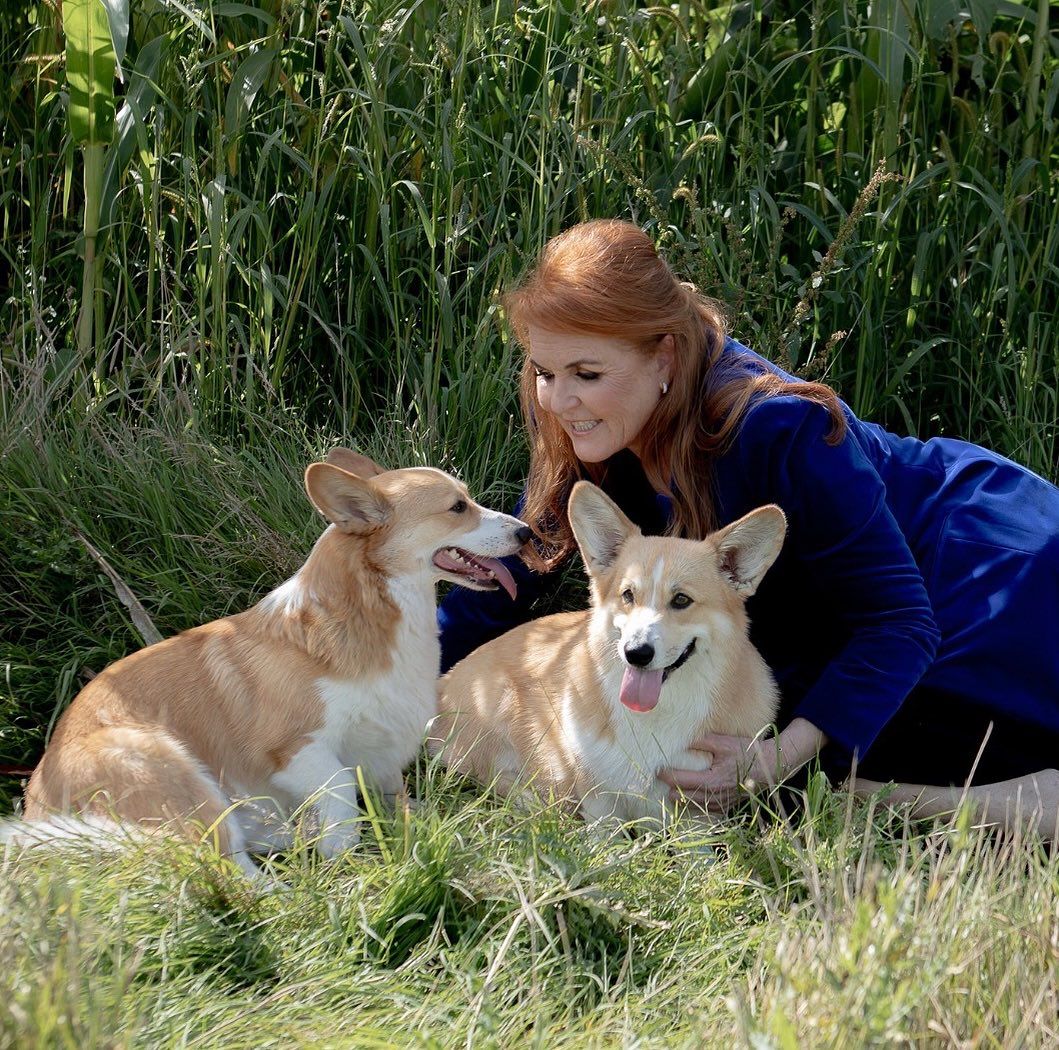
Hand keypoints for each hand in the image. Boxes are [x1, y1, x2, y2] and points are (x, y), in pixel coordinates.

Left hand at [658, 733, 784, 814]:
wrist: (769, 768)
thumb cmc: (747, 752)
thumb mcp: (725, 743)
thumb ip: (703, 741)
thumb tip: (682, 739)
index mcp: (711, 781)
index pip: (679, 781)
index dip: (665, 774)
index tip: (655, 767)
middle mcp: (714, 797)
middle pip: (681, 798)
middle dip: (669, 788)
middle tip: (660, 778)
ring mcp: (720, 805)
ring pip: (691, 807)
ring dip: (679, 798)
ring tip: (671, 789)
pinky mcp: (725, 807)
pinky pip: (704, 811)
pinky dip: (694, 805)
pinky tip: (688, 797)